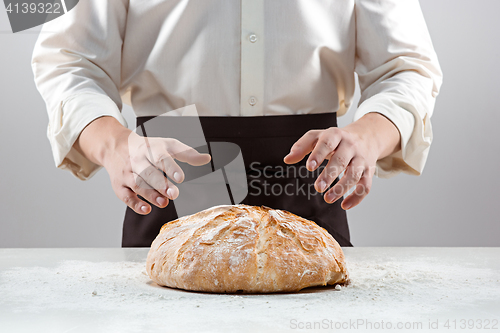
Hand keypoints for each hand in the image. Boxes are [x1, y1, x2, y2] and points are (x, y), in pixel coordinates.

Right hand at [74, 117, 210, 213]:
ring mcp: (127, 173)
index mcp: (151, 149)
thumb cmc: (147, 147)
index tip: (181, 177)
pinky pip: (124, 195)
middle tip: (174, 194)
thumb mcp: (168, 145)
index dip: (171, 168)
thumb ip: (188, 154)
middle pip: (148, 172)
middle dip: (160, 184)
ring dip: (150, 195)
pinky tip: (146, 209)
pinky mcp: (119, 185)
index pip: (161, 158)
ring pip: (137, 184)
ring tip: (164, 203)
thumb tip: (207, 158)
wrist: (115, 146)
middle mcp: (138, 160)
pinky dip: (134, 204)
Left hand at [283, 113, 400, 209]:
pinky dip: (356, 198)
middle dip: (329, 175)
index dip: (318, 155)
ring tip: (328, 199)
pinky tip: (344, 205)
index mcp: (336, 135)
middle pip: (341, 161)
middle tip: (318, 187)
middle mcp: (350, 147)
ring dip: (342, 188)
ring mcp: (361, 159)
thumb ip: (302, 146)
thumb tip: (287, 159)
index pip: (327, 143)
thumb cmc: (337, 139)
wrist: (367, 136)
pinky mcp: (368, 172)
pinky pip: (365, 186)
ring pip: (354, 175)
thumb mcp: (318, 136)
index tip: (309, 167)